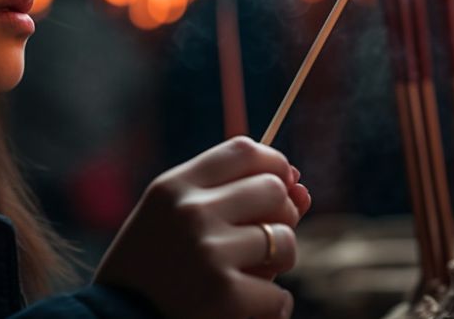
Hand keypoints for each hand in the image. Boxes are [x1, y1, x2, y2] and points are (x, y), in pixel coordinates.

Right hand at [93, 136, 310, 318]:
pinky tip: (241, 309)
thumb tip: (302, 187)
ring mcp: (208, 250)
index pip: (244, 150)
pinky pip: (280, 294)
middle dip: (280, 216)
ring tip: (249, 277)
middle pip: (273, 189)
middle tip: (260, 241)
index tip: (278, 185)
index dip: (274, 164)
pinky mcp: (224, 293)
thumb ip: (231, 198)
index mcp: (175, 186)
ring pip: (286, 241)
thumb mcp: (175, 219)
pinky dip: (269, 308)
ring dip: (278, 264)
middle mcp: (191, 210)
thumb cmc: (151, 268)